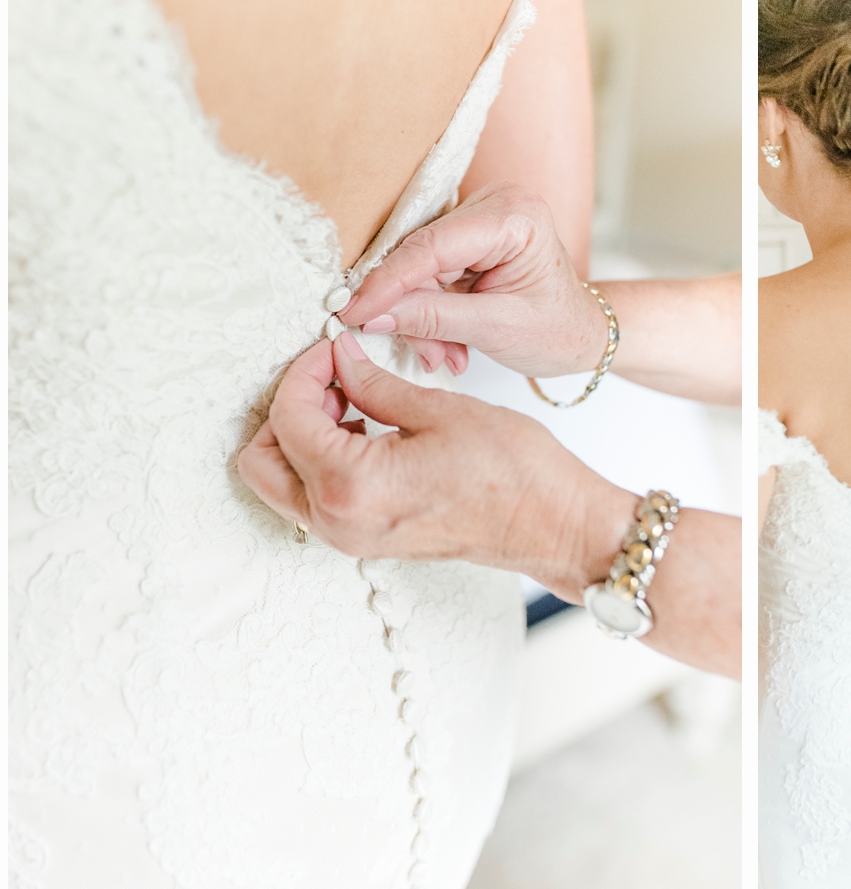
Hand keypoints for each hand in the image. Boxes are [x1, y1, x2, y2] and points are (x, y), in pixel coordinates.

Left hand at [237, 332, 633, 598]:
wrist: (552, 525)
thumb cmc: (513, 473)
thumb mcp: (438, 410)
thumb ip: (372, 383)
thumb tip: (338, 358)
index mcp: (350, 486)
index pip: (289, 417)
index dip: (305, 371)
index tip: (334, 348)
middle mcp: (338, 522)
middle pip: (260, 461)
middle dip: (287, 409)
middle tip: (330, 377)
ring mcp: (349, 538)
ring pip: (282, 482)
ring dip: (301, 435)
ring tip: (350, 400)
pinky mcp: (366, 540)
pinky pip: (314, 498)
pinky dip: (321, 459)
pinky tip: (365, 429)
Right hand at [337, 183, 607, 378]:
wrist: (580, 333)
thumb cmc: (557, 330)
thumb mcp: (497, 330)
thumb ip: (434, 319)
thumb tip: (372, 315)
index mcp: (515, 216)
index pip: (433, 245)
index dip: (388, 281)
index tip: (351, 312)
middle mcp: (496, 204)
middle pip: (422, 255)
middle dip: (412, 309)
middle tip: (425, 354)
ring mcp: (480, 216)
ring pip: (420, 267)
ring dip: (422, 317)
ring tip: (446, 355)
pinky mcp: (467, 235)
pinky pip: (428, 272)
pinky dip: (430, 311)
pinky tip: (448, 343)